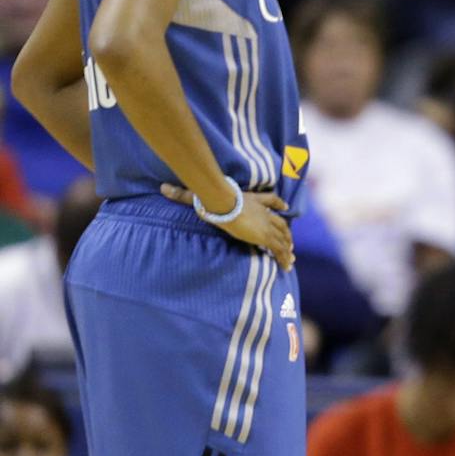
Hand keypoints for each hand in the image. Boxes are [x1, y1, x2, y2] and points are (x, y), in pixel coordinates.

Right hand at [160, 182, 292, 267]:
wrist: (225, 203)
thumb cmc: (215, 199)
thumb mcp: (201, 197)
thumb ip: (183, 194)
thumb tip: (163, 189)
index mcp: (254, 200)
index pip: (271, 200)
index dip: (279, 204)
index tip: (285, 207)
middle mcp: (264, 213)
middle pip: (281, 222)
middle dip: (286, 232)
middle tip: (290, 242)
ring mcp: (267, 225)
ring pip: (283, 237)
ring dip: (287, 247)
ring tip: (290, 257)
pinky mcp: (266, 236)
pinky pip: (279, 249)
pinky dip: (284, 258)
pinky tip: (287, 266)